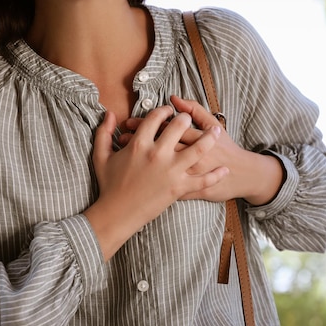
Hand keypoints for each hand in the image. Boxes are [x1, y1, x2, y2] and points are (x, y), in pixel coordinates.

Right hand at [84, 106, 228, 260]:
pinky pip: (203, 180)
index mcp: (139, 144)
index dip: (164, 111)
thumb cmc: (109, 185)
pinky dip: (215, 175)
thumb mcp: (101, 156)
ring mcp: (171, 171)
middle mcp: (158, 154)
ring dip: (209, 138)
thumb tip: (110, 113)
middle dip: (186, 119)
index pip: (156, 118)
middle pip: (179, 126)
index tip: (168, 111)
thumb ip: (104, 132)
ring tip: (216, 132)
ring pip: (198, 148)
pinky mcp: (179, 188)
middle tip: (190, 119)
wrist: (117, 213)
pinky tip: (224, 169)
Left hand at [121, 96, 283, 205]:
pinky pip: (162, 186)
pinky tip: (135, 174)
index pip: (163, 128)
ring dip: (138, 159)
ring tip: (125, 151)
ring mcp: (185, 176)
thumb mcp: (214, 125)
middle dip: (136, 140)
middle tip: (122, 135)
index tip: (130, 122)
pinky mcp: (185, 191)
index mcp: (192, 139)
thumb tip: (174, 98)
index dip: (143, 126)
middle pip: (155, 146)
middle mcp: (186, 157)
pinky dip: (147, 182)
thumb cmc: (226, 149)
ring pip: (155, 167)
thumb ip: (196, 110)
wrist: (242, 174)